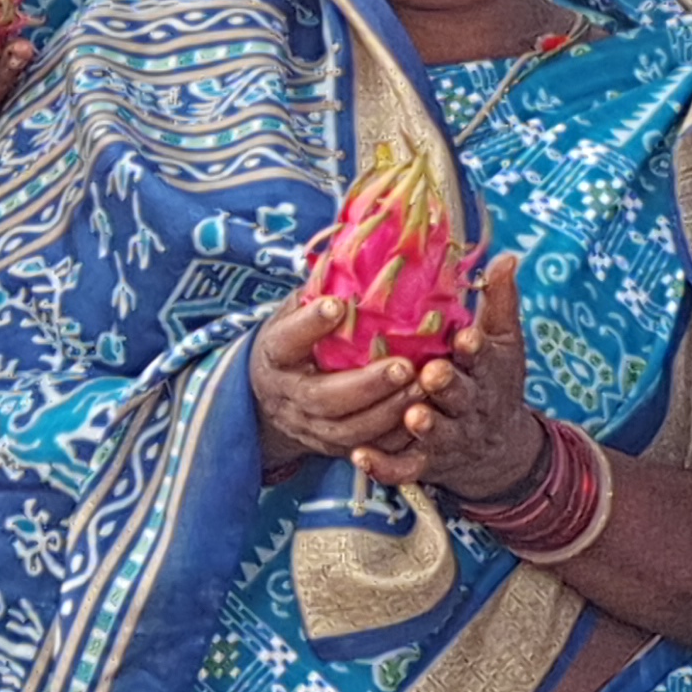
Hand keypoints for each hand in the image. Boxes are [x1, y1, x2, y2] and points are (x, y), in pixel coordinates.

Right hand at [249, 290, 429, 472]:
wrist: (270, 397)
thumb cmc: (294, 341)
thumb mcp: (293, 311)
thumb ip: (319, 289)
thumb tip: (355, 241)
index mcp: (273, 355)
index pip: (285, 340)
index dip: (308, 325)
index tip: (336, 304)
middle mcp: (287, 396)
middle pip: (322, 397)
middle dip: (365, 383)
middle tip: (403, 365)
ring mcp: (307, 427)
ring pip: (346, 430)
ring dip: (386, 412)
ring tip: (421, 387)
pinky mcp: (330, 448)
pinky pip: (364, 450)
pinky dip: (393, 438)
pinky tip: (419, 417)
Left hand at [349, 255, 545, 503]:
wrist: (497, 447)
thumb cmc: (491, 381)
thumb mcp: (503, 343)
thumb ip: (499, 302)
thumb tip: (507, 256)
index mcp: (485, 372)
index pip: (483, 358)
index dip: (475, 350)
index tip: (465, 337)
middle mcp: (468, 406)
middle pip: (460, 396)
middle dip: (448, 386)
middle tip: (432, 374)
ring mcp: (447, 436)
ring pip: (435, 434)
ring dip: (424, 426)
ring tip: (411, 416)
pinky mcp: (424, 461)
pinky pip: (404, 468)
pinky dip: (384, 466)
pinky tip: (361, 456)